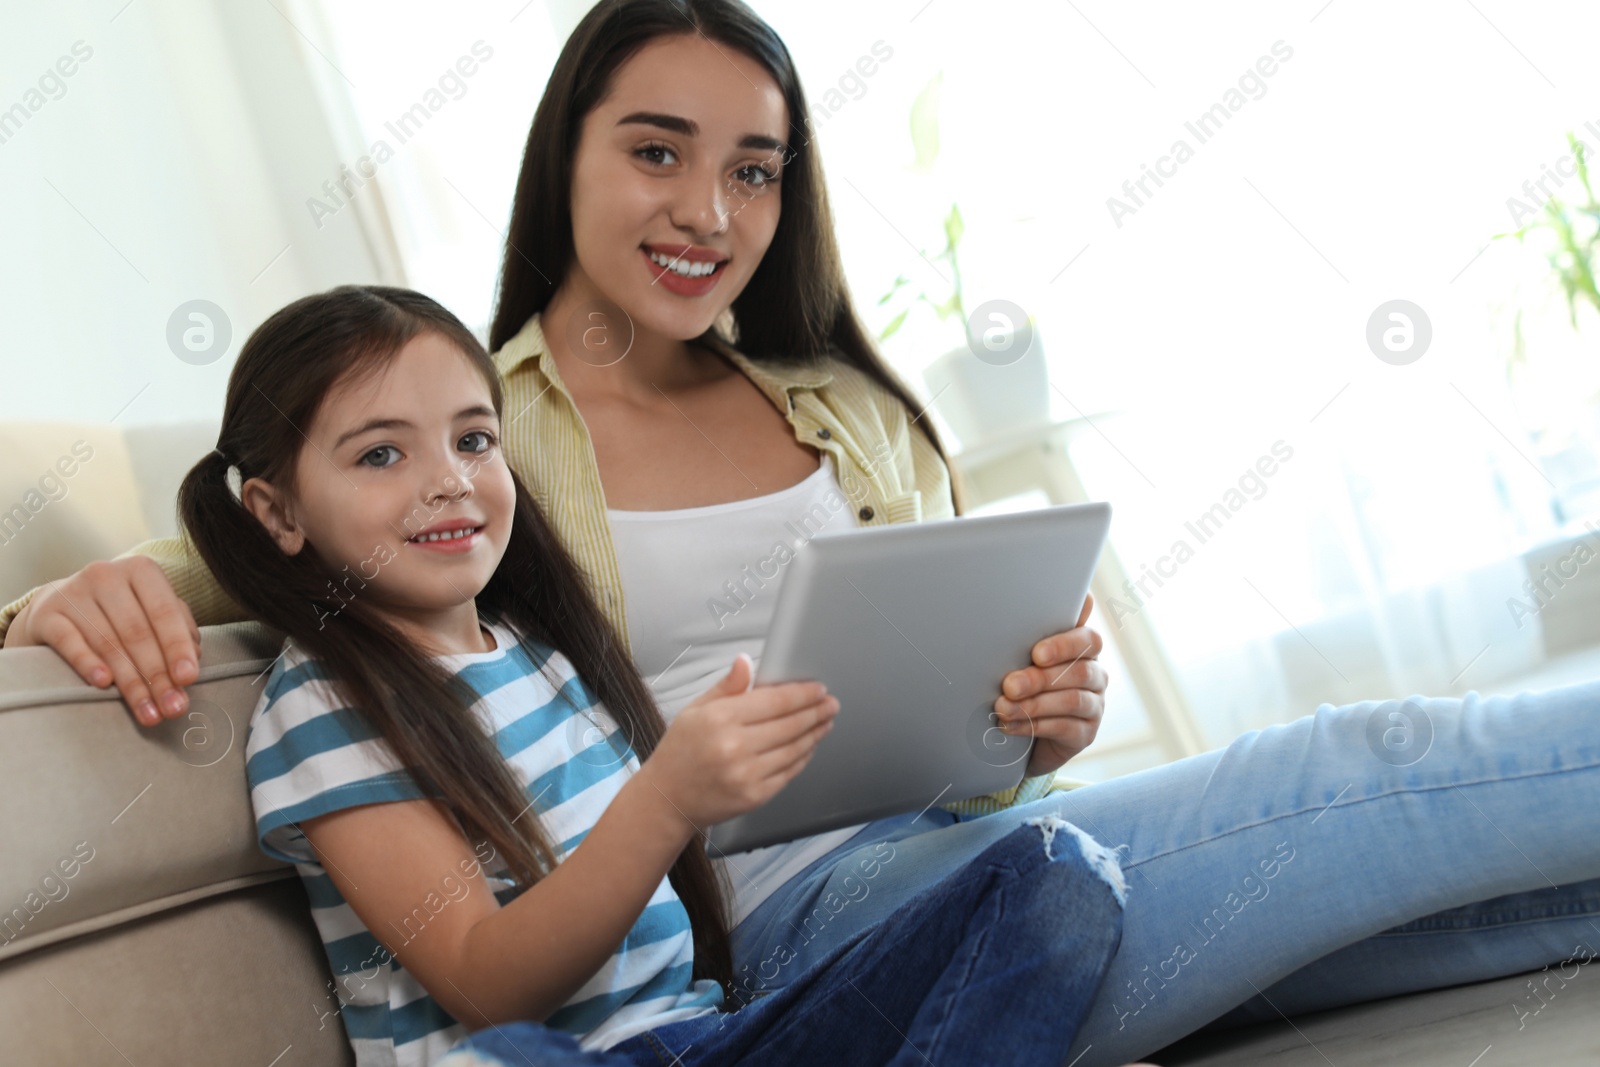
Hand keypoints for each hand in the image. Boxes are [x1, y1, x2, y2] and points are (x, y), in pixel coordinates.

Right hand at [3, 558, 199, 726]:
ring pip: (108, 643)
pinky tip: (104, 684)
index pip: (164, 612)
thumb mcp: (149, 610)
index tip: (189, 679)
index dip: (178, 647)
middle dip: (158, 676)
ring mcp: (72, 592)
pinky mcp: (46, 614)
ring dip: (131, 683)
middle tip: (173, 707)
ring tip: (148, 712)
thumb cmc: (118, 612)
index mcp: (140, 570)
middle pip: (137, 633)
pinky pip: (69, 642)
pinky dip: (88, 663)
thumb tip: (194, 657)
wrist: (56, 606)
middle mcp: (106, 575)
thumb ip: (177, 627)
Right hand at [640, 653, 838, 829]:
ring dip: (815, 733)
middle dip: (816, 712)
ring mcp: (746, 774)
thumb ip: (726, 686)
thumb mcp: (695, 710)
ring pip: (795, 748)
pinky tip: (809, 745)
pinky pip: (789, 772)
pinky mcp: (755, 796)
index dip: (802, 694)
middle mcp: (735, 747)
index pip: (774, 701)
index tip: (817, 689)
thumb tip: (746, 662)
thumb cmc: (680, 752)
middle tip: (830, 704)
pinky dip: (803, 757)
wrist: (667, 799)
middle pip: (790, 724)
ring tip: (825, 722)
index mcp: (720, 719)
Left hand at [994, 593, 1107, 777]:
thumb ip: (1033, 634)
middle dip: (1039, 679)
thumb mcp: (1026, 658)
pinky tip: (1010, 724)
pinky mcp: (1086, 734)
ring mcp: (1095, 705)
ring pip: (1072, 700)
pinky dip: (1033, 725)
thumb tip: (1036, 605)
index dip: (1064, 645)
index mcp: (1084, 649)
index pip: (1088, 640)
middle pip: (1078, 672)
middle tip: (1009, 685)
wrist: (1027, 732)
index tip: (1036, 654)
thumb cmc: (1026, 684)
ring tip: (1003, 707)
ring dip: (1033, 704)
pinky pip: (1065, 727)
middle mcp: (1095, 675)